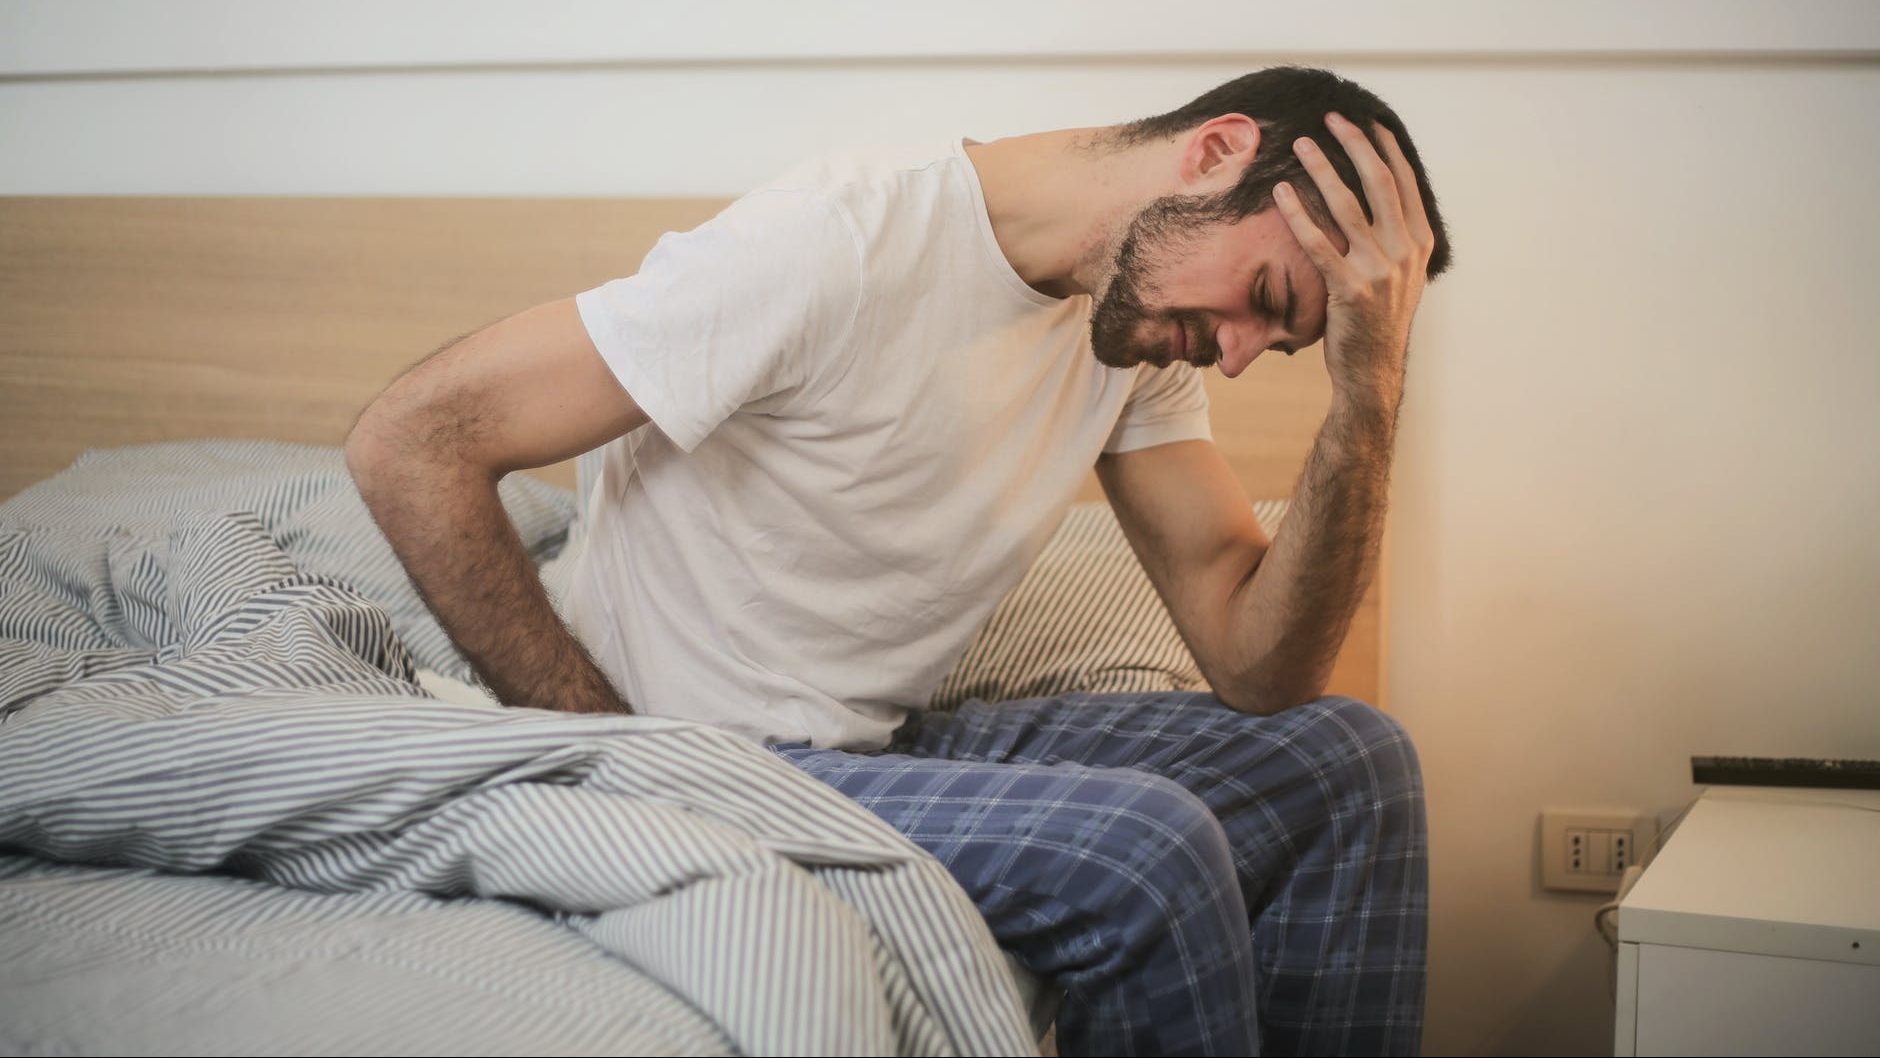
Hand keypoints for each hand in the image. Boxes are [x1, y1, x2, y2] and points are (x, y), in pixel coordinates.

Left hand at [1272, 112, 1435, 417]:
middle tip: (1332, 118)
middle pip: (1379, 183)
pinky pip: (1318, 243)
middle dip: (1355, 145)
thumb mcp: (1400, 276)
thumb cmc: (1377, 321)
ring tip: (1301, 144)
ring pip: (1348, 206)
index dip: (1384, 148)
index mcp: (1419, 242)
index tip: (1366, 121)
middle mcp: (1404, 251)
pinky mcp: (1350, 289)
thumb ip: (1394, 238)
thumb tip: (1378, 199)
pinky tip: (1281, 193)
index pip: (1403, 182)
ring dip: (1323, 170)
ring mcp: (1379, 270)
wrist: (1372, 371)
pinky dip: (1298, 215)